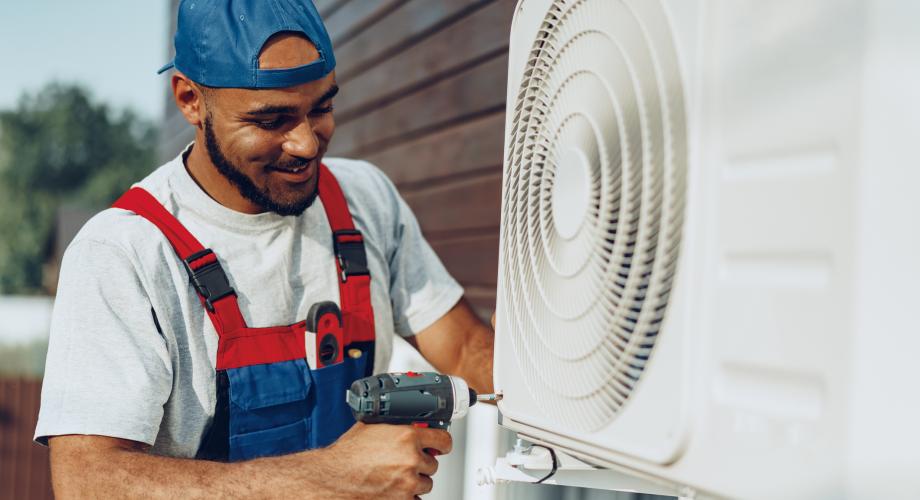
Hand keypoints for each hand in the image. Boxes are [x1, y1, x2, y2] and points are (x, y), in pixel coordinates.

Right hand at [320, 422, 451, 498]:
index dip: (442, 442)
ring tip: (396, 475)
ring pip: (426, 483)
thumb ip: (391, 425)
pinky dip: (408, 496)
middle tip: (406, 461)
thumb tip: (402, 420)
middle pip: (433, 463)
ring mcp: (408, 482)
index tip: (441, 445)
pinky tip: (395, 488)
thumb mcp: (370, 428)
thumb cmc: (346, 457)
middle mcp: (411, 459)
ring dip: (415, 480)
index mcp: (407, 437)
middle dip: (421, 463)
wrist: (332, 480)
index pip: (443, 439)